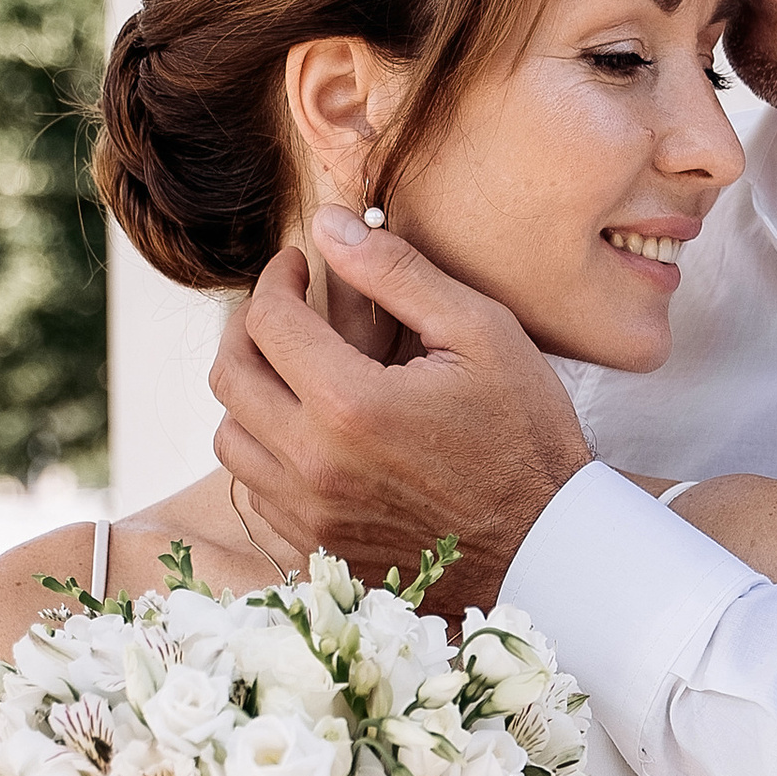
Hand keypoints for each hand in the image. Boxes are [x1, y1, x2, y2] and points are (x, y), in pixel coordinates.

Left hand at [209, 216, 592, 614]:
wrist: (545, 545)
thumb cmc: (524, 436)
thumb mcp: (479, 332)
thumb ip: (397, 272)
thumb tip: (327, 225)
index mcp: (351, 405)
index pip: (267, 322)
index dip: (275, 279)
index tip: (297, 265)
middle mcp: (316, 466)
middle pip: (231, 378)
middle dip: (248, 327)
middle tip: (281, 308)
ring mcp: (312, 516)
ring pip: (231, 439)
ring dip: (251, 394)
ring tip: (292, 371)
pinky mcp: (319, 550)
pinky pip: (258, 491)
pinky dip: (269, 451)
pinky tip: (311, 431)